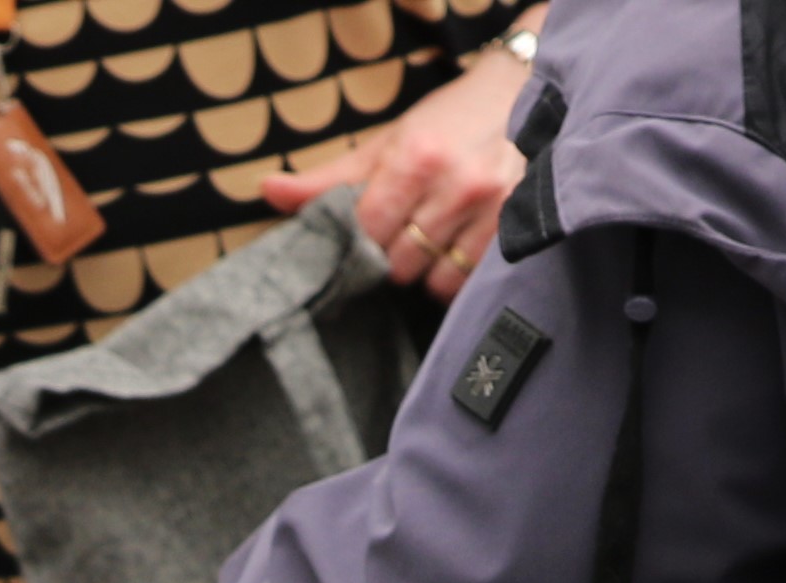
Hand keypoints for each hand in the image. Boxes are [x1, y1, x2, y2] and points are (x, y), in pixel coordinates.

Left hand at [259, 41, 530, 300]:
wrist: (519, 97)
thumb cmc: (444, 123)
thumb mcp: (385, 142)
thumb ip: (327, 178)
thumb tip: (267, 192)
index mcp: (415, 157)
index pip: (367, 231)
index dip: (361, 239)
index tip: (367, 231)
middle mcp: (455, 184)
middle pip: (398, 263)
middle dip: (392, 255)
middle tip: (402, 232)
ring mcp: (491, 209)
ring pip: (433, 280)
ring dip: (424, 269)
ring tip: (431, 238)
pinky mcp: (514, 229)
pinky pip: (465, 282)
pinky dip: (452, 274)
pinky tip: (454, 246)